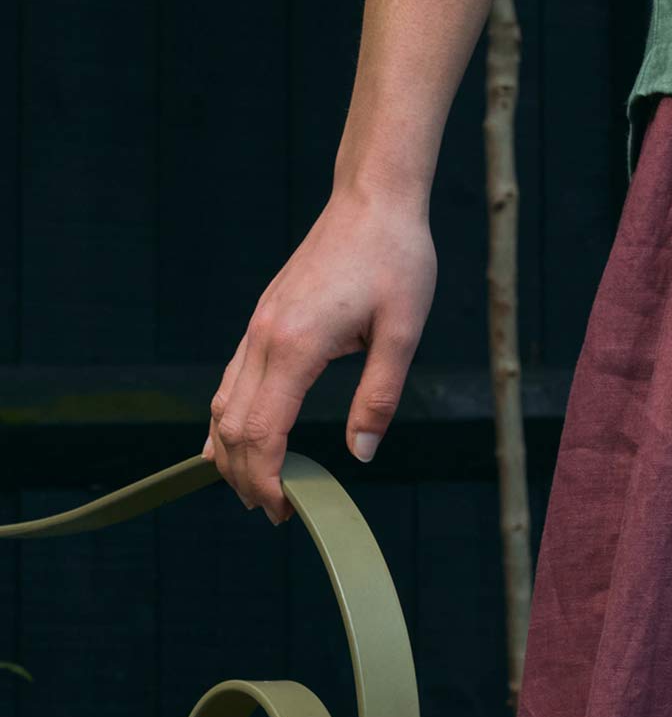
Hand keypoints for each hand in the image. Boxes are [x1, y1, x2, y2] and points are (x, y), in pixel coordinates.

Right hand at [204, 186, 436, 522]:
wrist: (372, 200)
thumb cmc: (396, 261)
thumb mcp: (403, 334)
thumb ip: (378, 398)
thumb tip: (361, 455)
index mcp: (296, 344)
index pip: (263, 431)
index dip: (266, 479)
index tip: (283, 512)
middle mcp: (265, 336)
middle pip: (232, 424)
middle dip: (245, 476)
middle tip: (273, 515)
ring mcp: (259, 326)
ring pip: (223, 402)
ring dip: (231, 451)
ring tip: (255, 490)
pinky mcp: (265, 319)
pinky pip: (232, 379)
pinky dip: (229, 418)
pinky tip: (232, 442)